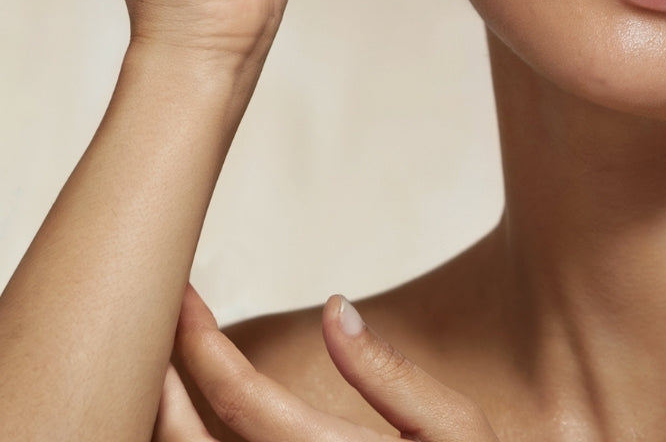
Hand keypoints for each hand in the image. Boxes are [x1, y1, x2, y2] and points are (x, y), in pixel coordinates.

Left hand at [155, 286, 500, 441]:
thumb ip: (387, 371)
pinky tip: (197, 421)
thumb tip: (336, 308)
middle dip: (161, 382)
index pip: (238, 400)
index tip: (183, 297)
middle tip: (155, 322)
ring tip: (164, 367)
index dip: (199, 345)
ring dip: (165, 422)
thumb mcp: (451, 426)